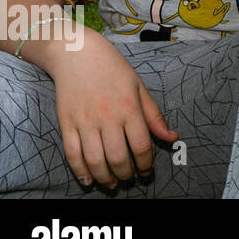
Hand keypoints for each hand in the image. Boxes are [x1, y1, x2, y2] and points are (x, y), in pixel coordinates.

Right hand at [46, 28, 178, 188]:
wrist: (78, 54)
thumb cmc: (113, 69)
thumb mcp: (140, 87)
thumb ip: (154, 116)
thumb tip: (172, 137)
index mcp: (129, 108)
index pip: (141, 145)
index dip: (145, 164)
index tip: (146, 171)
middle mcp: (107, 117)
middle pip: (118, 157)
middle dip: (126, 174)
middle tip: (130, 179)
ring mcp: (85, 122)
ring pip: (95, 160)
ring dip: (105, 178)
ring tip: (112, 183)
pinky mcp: (66, 124)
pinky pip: (72, 154)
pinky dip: (80, 171)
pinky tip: (88, 179)